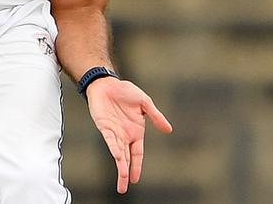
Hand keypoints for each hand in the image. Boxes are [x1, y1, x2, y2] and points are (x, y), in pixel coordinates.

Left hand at [86, 76, 171, 193]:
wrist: (106, 83)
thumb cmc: (125, 92)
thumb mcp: (144, 102)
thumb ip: (155, 116)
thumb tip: (169, 130)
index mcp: (135, 131)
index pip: (137, 153)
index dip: (136, 166)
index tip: (135, 179)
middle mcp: (124, 135)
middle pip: (126, 158)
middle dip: (125, 173)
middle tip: (123, 189)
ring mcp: (114, 132)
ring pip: (118, 153)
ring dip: (120, 166)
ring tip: (122, 180)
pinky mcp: (104, 126)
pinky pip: (110, 140)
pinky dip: (114, 148)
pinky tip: (117, 156)